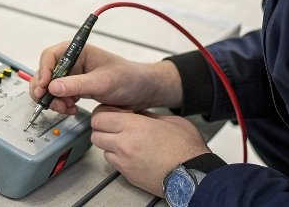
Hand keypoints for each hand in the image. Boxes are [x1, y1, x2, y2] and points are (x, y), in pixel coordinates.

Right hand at [29, 43, 182, 114]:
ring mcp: (72, 75)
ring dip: (53, 100)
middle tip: (51, 103)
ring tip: (67, 108)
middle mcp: (72, 61)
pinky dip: (61, 105)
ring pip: (49, 87)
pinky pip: (58, 96)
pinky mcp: (75, 88)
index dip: (44, 71)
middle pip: (45, 72)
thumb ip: (77, 84)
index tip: (44, 87)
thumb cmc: (128, 79)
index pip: (50, 56)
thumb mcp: (103, 82)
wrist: (141, 92)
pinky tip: (72, 109)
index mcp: (78, 50)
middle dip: (46, 90)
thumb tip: (53, 87)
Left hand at [91, 105, 210, 196]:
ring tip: (124, 140)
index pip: (100, 117)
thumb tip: (137, 114)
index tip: (112, 113)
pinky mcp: (127, 175)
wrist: (193, 175)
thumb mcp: (170, 121)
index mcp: (136, 127)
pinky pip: (112, 162)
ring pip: (102, 148)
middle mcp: (126, 144)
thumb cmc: (187, 150)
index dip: (104, 113)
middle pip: (95, 133)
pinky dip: (116, 156)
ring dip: (109, 143)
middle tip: (113, 125)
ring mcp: (125, 162)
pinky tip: (130, 153)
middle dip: (102, 127)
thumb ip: (148, 115)